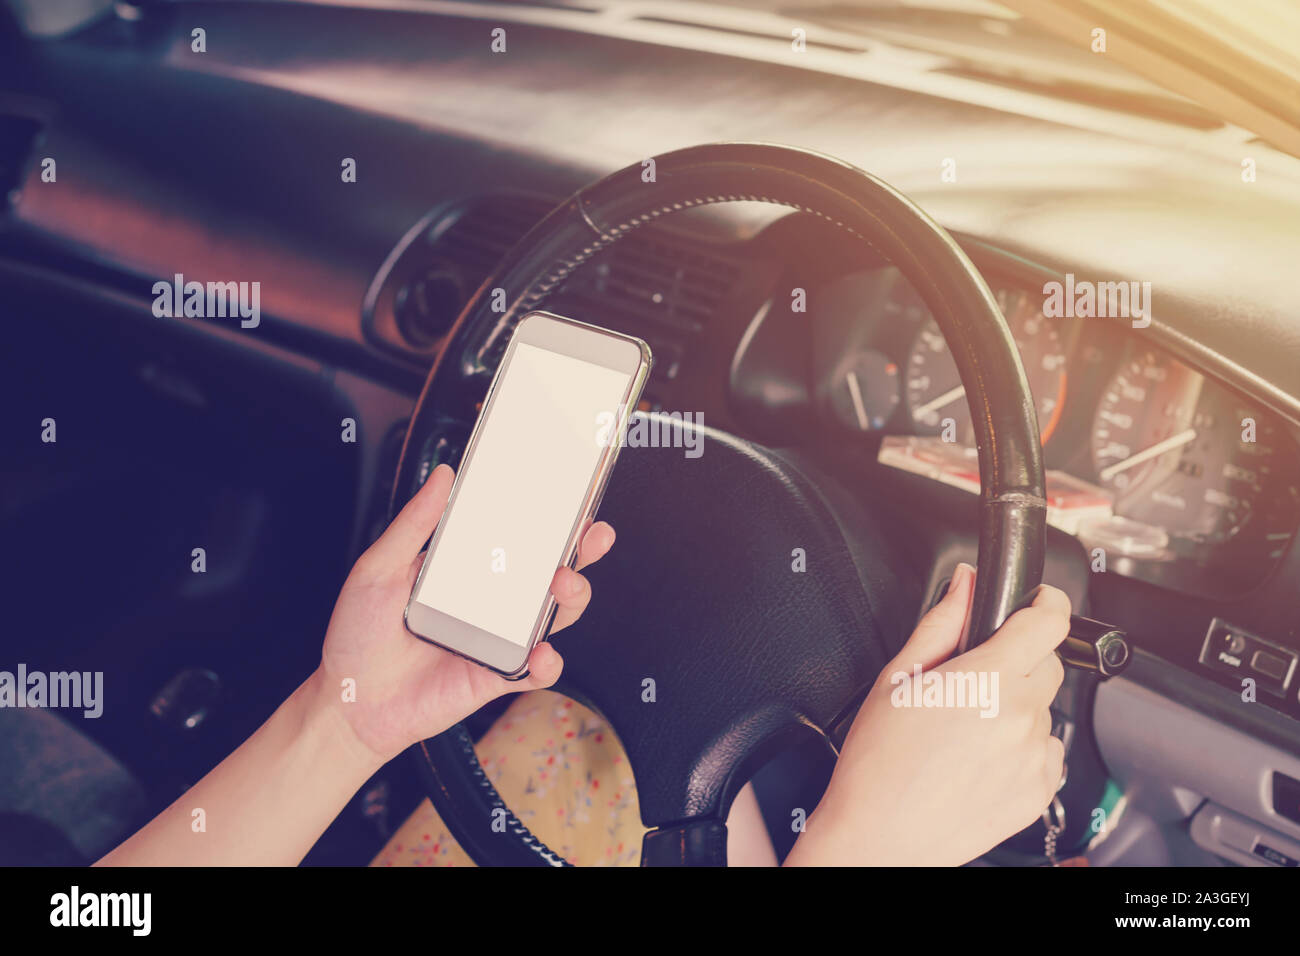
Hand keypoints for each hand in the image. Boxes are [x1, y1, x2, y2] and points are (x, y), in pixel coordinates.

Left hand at [314, 463, 614, 763]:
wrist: (350, 701)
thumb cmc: (360, 635)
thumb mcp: (379, 568)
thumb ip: (414, 524)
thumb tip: (444, 477)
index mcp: (468, 570)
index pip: (519, 538)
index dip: (550, 519)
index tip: (571, 497)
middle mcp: (491, 602)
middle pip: (551, 572)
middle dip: (582, 551)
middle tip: (591, 536)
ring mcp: (499, 639)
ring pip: (555, 616)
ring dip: (571, 597)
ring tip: (562, 584)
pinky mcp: (498, 676)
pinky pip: (537, 670)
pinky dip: (548, 662)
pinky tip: (540, 651)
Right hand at [785, 563, 1068, 865]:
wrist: (881, 837)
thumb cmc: (879, 764)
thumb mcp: (897, 678)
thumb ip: (941, 624)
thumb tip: (966, 584)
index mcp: (987, 680)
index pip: (1049, 622)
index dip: (1046, 602)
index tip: (1038, 601)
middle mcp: (1020, 718)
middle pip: (1048, 664)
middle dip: (1018, 661)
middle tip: (973, 681)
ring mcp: (1035, 758)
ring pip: (1044, 710)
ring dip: (1016, 708)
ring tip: (967, 731)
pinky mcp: (1040, 792)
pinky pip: (1046, 752)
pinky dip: (1021, 748)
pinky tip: (980, 758)